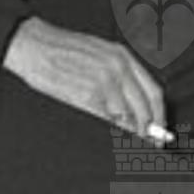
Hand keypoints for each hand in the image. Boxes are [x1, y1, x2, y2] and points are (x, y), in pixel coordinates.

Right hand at [2, 16, 167, 136]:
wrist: (34, 44)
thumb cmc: (63, 50)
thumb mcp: (100, 52)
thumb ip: (119, 73)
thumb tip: (134, 106)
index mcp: (123, 56)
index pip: (153, 92)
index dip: (159, 117)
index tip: (159, 133)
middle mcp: (118, 68)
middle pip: (144, 109)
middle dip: (147, 133)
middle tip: (146, 148)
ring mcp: (104, 81)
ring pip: (126, 119)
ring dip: (127, 136)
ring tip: (124, 146)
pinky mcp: (86, 95)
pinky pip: (106, 121)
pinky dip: (109, 133)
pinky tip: (106, 138)